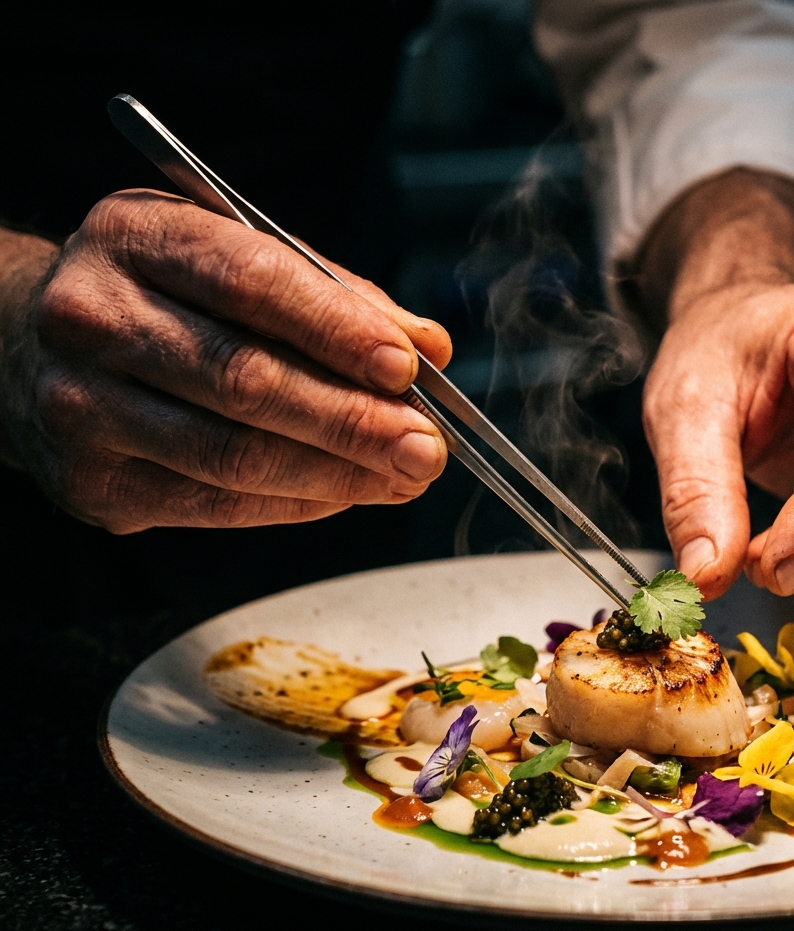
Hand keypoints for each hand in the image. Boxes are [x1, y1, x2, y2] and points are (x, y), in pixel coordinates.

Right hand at [0, 190, 450, 531]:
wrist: (25, 344)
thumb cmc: (159, 295)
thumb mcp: (231, 259)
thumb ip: (331, 297)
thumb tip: (428, 347)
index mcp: (137, 238)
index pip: (250, 282)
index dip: (335, 329)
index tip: (407, 367)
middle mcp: (94, 318)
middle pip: (243, 379)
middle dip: (351, 420)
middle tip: (426, 446)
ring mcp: (82, 407)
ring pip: (231, 454)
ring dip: (334, 474)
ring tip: (402, 478)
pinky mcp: (93, 482)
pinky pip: (213, 504)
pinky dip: (295, 503)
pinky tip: (345, 494)